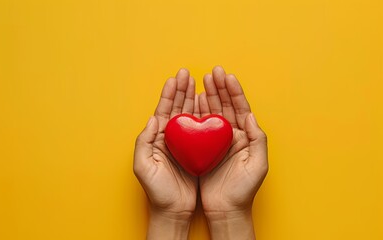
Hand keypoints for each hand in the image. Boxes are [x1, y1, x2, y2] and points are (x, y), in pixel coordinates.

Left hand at [134, 69, 198, 238]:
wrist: (173, 210)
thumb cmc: (157, 191)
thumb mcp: (144, 167)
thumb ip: (144, 141)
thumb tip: (153, 118)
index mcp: (157, 138)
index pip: (164, 110)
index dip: (169, 93)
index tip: (176, 78)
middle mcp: (171, 137)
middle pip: (177, 108)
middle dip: (182, 90)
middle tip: (188, 73)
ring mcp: (185, 143)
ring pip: (189, 115)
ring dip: (193, 98)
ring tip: (199, 82)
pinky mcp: (197, 151)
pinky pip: (201, 129)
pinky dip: (204, 115)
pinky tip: (208, 104)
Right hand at [199, 66, 267, 238]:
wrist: (226, 209)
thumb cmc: (244, 190)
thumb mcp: (258, 165)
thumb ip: (258, 139)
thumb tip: (250, 115)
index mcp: (246, 136)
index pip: (240, 108)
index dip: (234, 91)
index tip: (227, 76)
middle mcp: (232, 135)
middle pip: (225, 106)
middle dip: (220, 88)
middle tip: (213, 72)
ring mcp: (216, 141)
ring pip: (212, 113)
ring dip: (208, 96)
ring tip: (202, 81)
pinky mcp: (203, 148)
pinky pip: (200, 126)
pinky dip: (197, 112)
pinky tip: (194, 101)